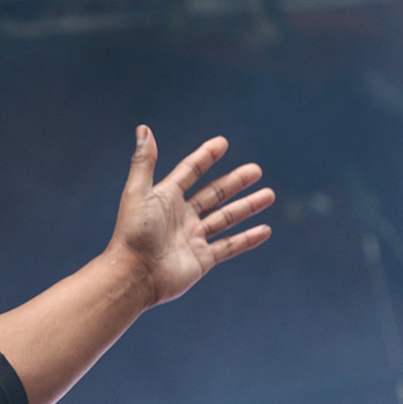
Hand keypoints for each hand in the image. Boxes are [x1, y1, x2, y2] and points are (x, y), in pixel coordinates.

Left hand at [108, 127, 273, 307]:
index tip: (222, 143)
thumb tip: (144, 128)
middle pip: (213, 195)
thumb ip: (144, 162)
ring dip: (247, 207)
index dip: (204, 158)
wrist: (134, 275)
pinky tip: (265, 230)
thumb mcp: (139, 192)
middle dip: (234, 182)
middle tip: (256, 170)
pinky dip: (247, 239)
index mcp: (165, 199)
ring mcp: (192, 239)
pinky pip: (229, 246)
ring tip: (269, 194)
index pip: (189, 172)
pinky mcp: (201, 259)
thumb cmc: (134, 233)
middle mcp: (180, 217)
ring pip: (225, 219)